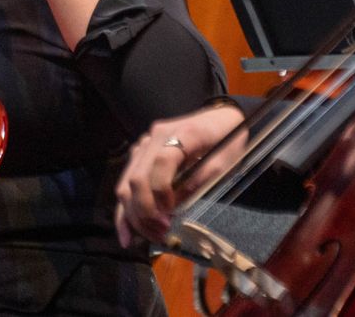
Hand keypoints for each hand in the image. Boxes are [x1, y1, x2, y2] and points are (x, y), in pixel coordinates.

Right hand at [115, 102, 246, 247]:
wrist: (223, 118)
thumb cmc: (229, 141)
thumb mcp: (224, 164)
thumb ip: (198, 184)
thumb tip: (173, 210)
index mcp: (183, 133)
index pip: (162, 162)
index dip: (163, 191)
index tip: (172, 214)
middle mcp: (156, 136)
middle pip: (137, 178)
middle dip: (145, 212)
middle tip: (163, 233)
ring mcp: (145, 143)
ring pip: (127, 183)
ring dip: (135, 215)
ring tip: (152, 235)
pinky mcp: (141, 153)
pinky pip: (126, 182)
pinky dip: (125, 210)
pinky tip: (127, 234)